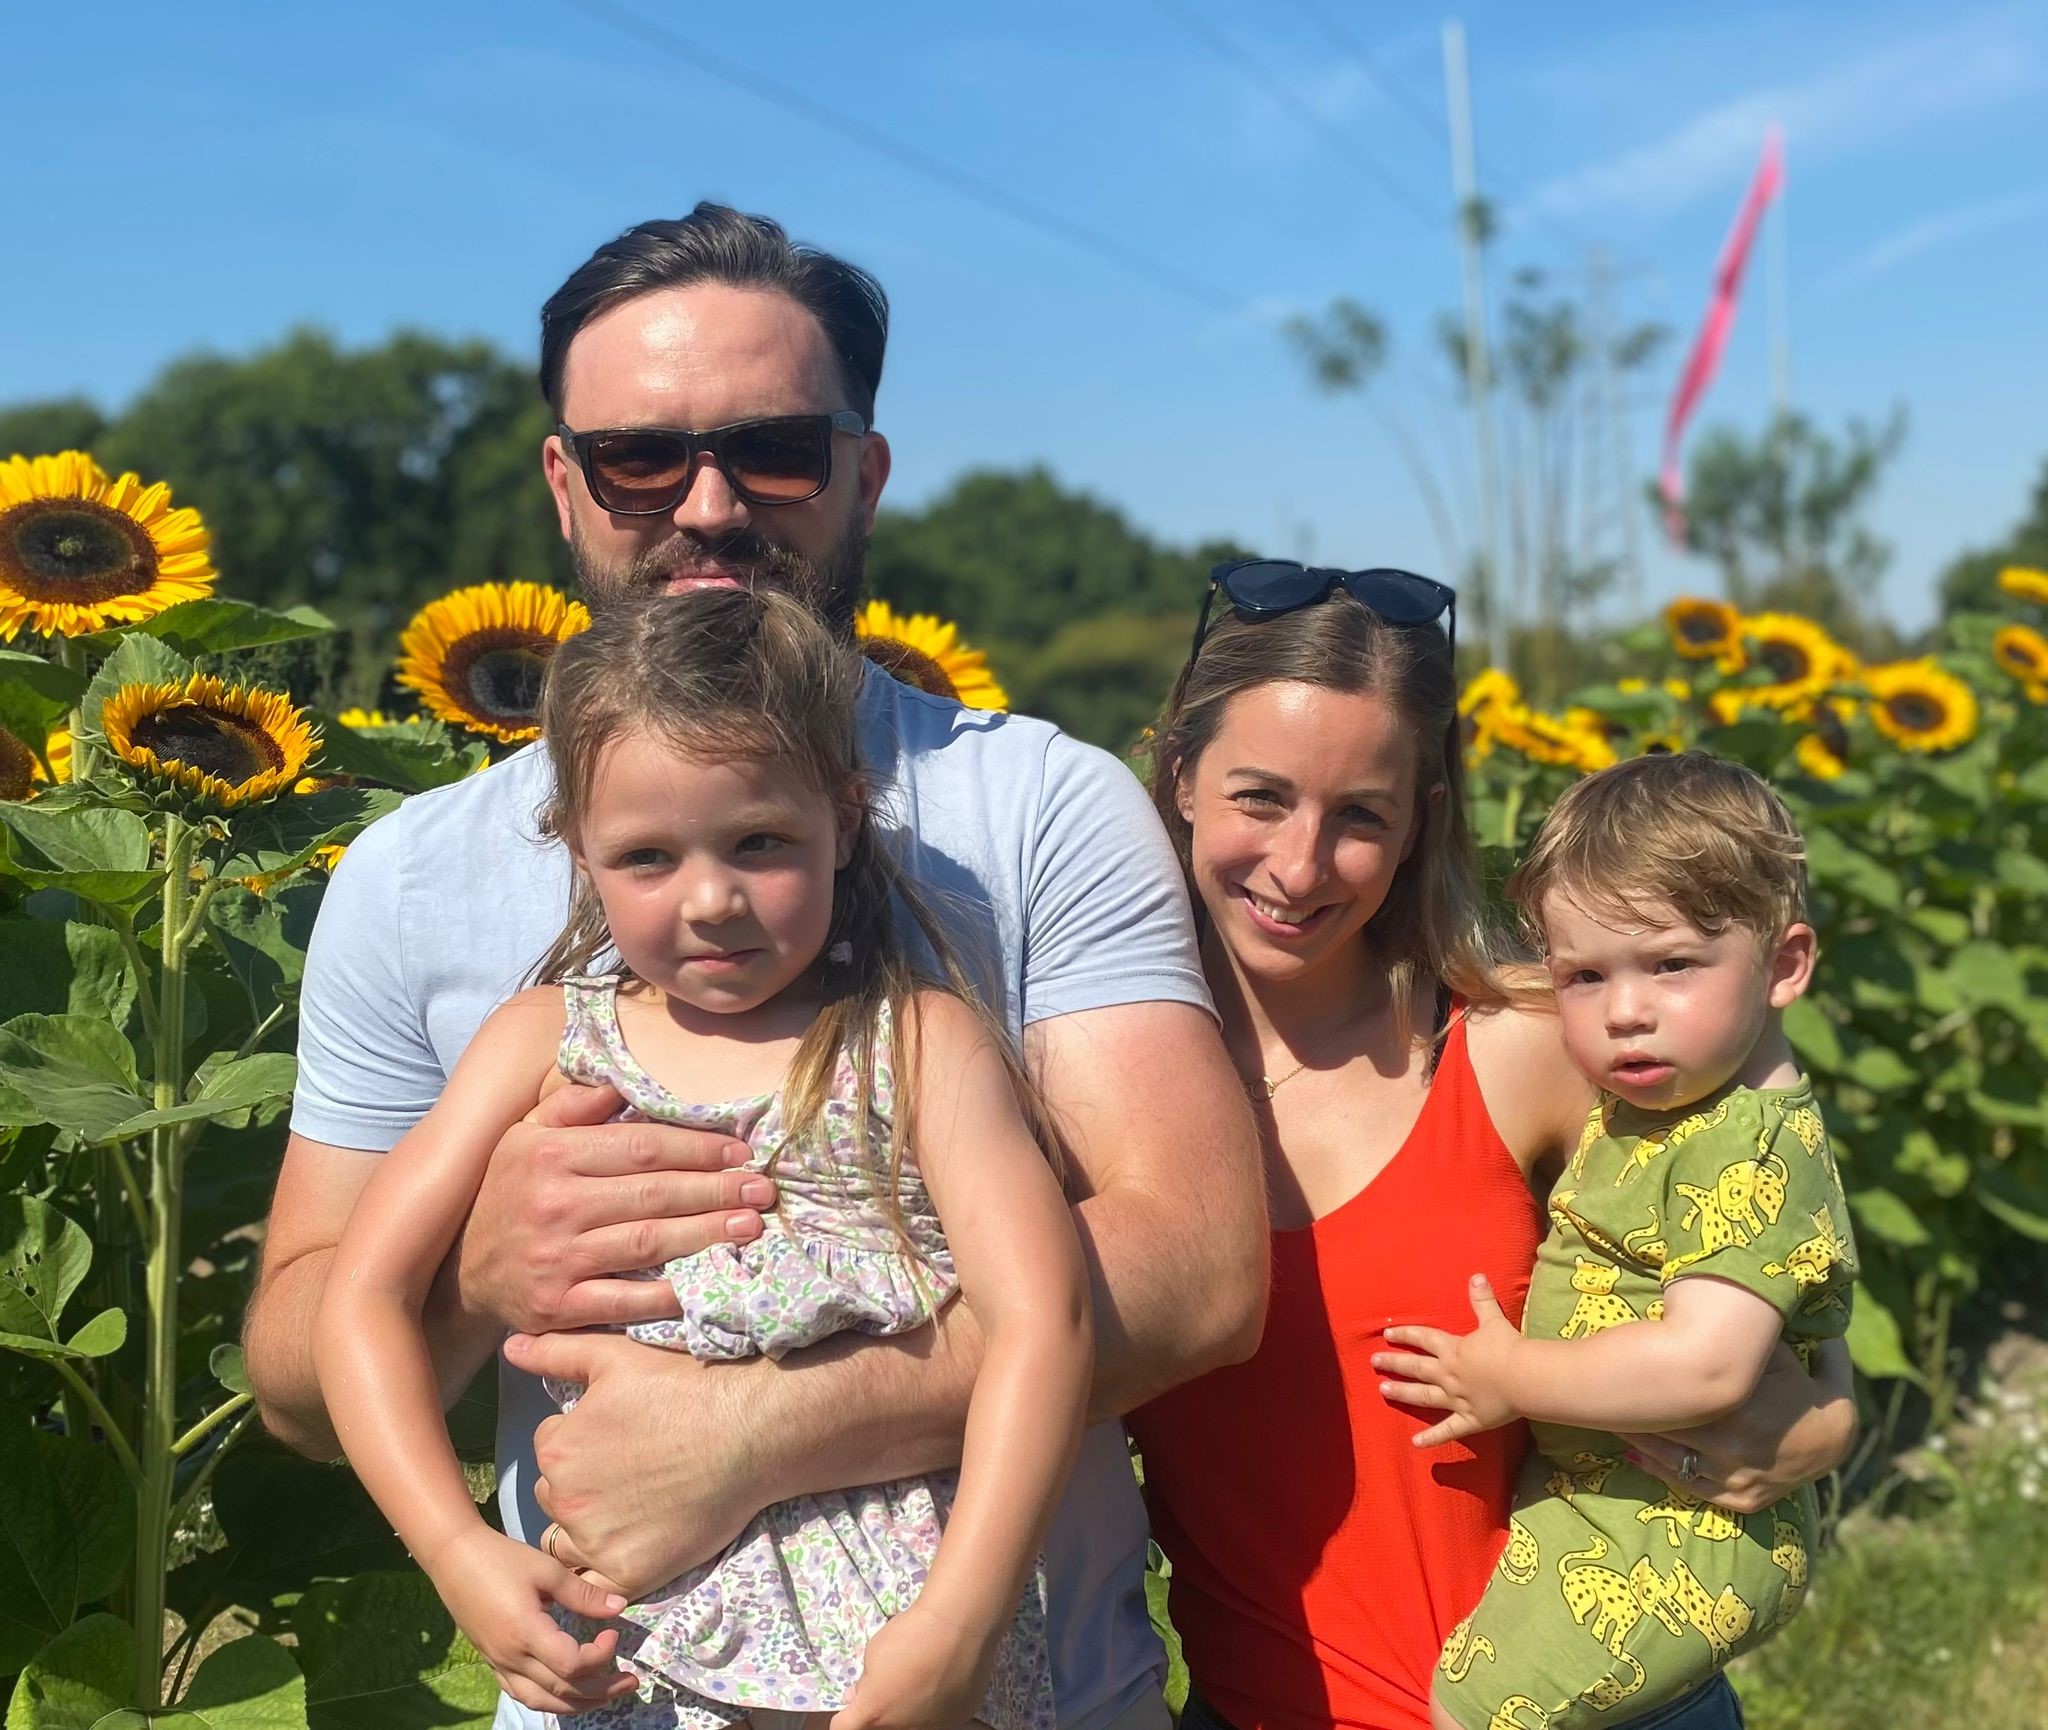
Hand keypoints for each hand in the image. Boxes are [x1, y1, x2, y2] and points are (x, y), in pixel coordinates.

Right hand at [424, 1525, 635, 1717]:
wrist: (455, 1558)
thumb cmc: (502, 1559)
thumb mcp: (546, 1569)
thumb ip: (583, 1594)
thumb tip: (620, 1608)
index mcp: (526, 1633)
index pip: (572, 1666)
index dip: (601, 1656)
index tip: (614, 1633)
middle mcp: (511, 1658)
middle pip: (562, 1691)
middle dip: (601, 1690)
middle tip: (631, 1681)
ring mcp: (499, 1664)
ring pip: (542, 1701)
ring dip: (577, 1703)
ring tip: (605, 1695)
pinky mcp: (493, 1663)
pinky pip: (523, 1694)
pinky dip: (549, 1700)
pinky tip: (566, 1693)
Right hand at [451, 1079, 775, 1333]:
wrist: (459, 1270)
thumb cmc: (507, 1193)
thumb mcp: (524, 1135)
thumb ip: (573, 1106)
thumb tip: (621, 1081)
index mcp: (552, 1155)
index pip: (641, 1147)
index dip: (697, 1147)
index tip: (739, 1149)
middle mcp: (554, 1205)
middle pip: (653, 1194)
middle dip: (716, 1189)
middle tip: (762, 1188)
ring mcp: (557, 1259)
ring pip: (647, 1243)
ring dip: (705, 1234)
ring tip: (750, 1225)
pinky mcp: (558, 1306)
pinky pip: (624, 1298)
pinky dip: (667, 1293)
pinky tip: (705, 1282)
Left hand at [508, 1329, 767, 1596]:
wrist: (751, 1430)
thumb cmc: (685, 1388)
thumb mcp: (615, 1357)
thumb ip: (555, 1353)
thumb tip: (510, 1346)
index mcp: (557, 1448)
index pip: (550, 1449)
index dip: (581, 1439)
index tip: (619, 1436)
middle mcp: (566, 1499)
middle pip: (554, 1496)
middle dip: (579, 1485)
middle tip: (630, 1470)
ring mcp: (597, 1542)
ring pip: (568, 1541)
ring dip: (588, 1528)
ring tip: (636, 1504)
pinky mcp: (630, 1573)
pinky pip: (596, 1581)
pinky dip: (606, 1567)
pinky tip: (636, 1541)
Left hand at [830, 1602, 997, 1729]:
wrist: (957, 1626)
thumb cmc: (909, 1635)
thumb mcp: (873, 1651)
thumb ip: (866, 1680)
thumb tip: (860, 1695)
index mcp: (874, 1712)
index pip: (844, 1727)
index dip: (846, 1716)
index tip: (853, 1705)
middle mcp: (902, 1728)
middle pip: (883, 1725)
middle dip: (882, 1708)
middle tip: (892, 1680)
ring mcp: (933, 1725)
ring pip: (914, 1721)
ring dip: (911, 1705)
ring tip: (924, 1673)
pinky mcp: (959, 1717)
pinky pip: (942, 1713)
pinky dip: (939, 1700)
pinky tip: (946, 1676)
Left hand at [1374, 1274, 1524, 1448]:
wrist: (1524, 1378)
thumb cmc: (1508, 1348)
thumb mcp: (1493, 1320)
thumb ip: (1482, 1300)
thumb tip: (1476, 1276)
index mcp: (1453, 1350)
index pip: (1423, 1339)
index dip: (1405, 1335)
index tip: (1387, 1334)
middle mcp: (1448, 1374)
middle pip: (1416, 1367)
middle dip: (1394, 1363)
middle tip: (1374, 1363)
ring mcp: (1456, 1399)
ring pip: (1423, 1396)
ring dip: (1403, 1393)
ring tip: (1383, 1391)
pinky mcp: (1469, 1420)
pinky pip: (1447, 1430)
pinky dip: (1432, 1438)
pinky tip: (1415, 1445)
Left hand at [1617, 1336, 1857, 1514]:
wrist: (1839, 1446)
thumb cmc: (1812, 1392)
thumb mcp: (1794, 1353)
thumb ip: (1770, 1331)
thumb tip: (1748, 1294)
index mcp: (1739, 1406)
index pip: (1679, 1393)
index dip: (1645, 1380)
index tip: (1619, 1364)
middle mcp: (1731, 1444)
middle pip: (1667, 1426)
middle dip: (1634, 1411)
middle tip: (1598, 1394)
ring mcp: (1735, 1476)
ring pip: (1671, 1458)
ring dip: (1637, 1439)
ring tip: (1604, 1419)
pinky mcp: (1739, 1498)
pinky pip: (1690, 1486)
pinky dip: (1659, 1470)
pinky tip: (1632, 1454)